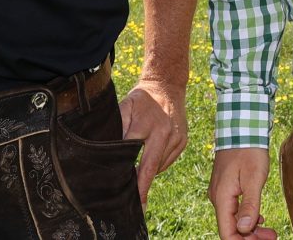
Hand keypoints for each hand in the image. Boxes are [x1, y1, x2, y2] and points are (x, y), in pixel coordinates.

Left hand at [118, 79, 187, 204]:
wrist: (167, 85)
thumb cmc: (141, 99)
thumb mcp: (125, 106)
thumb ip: (118, 128)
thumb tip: (109, 150)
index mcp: (147, 124)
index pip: (136, 156)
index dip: (133, 177)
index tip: (129, 195)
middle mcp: (165, 132)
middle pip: (151, 166)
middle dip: (143, 187)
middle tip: (139, 206)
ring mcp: (177, 138)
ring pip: (160, 165)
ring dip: (149, 171)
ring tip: (138, 172)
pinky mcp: (183, 142)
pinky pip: (168, 161)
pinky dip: (158, 163)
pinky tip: (151, 156)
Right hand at [208, 147, 277, 239]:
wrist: (242, 128)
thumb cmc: (249, 151)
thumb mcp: (254, 178)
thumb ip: (249, 205)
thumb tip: (243, 229)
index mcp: (222, 198)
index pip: (227, 233)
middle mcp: (218, 198)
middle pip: (231, 228)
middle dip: (250, 237)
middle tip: (272, 237)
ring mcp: (221, 193)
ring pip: (233, 220)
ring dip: (250, 229)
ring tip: (270, 232)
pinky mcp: (226, 188)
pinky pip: (234, 210)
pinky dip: (247, 217)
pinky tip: (260, 219)